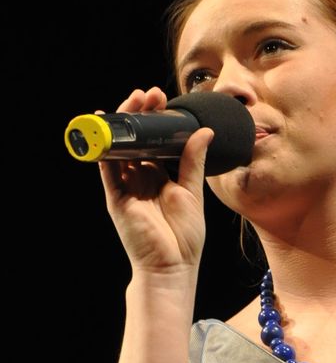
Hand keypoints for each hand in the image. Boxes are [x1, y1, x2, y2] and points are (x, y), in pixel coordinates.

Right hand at [97, 87, 213, 275]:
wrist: (172, 267)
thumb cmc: (184, 238)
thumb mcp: (193, 192)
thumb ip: (193, 162)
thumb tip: (204, 131)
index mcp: (157, 178)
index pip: (151, 142)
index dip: (154, 121)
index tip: (162, 100)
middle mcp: (139, 179)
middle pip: (134, 140)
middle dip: (139, 114)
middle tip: (150, 95)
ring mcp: (125, 188)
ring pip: (119, 148)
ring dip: (124, 123)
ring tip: (135, 100)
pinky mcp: (116, 199)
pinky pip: (106, 169)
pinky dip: (104, 149)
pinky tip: (105, 128)